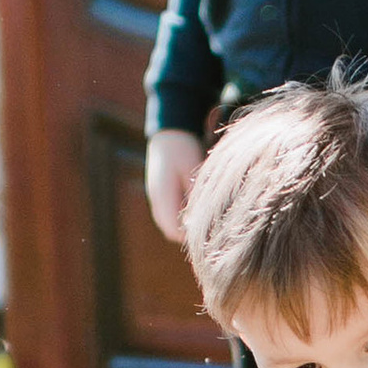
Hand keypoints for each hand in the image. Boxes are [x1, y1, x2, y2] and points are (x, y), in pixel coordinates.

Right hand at [145, 127, 205, 244]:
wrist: (169, 132)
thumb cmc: (183, 147)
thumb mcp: (193, 168)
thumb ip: (195, 194)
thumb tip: (202, 218)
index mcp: (162, 196)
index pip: (174, 231)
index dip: (191, 236)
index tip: (210, 229)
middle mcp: (156, 201)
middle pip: (172, 231)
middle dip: (189, 233)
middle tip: (210, 225)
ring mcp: (156, 200)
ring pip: (170, 225)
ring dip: (185, 225)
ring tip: (204, 214)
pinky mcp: (160, 196)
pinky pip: (170, 215)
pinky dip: (182, 216)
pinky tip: (196, 205)